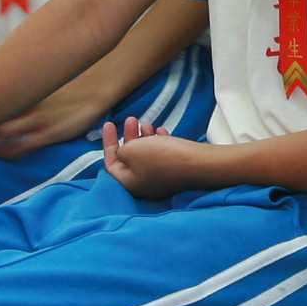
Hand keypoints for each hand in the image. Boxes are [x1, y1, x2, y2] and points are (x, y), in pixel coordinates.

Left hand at [0, 77, 121, 158]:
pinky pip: (24, 147)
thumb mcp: (42, 90)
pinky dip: (10, 154)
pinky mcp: (48, 134)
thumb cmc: (66, 95)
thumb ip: (25, 97)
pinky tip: (5, 158)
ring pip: (4, 134)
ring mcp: (37, 121)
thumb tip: (7, 102)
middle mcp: (26, 108)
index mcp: (24, 96)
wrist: (92, 94)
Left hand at [99, 118, 215, 199]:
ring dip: (144, 138)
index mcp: (129, 183)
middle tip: (131, 120)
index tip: (110, 124)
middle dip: (129, 136)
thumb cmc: (163, 158)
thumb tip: (124, 154)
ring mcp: (161, 180)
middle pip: (130, 159)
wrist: (197, 163)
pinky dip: (159, 142)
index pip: (111, 163)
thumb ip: (121, 151)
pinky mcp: (175, 172)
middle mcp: (144, 185)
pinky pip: (162, 156)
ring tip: (147, 125)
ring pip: (147, 156)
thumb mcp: (131, 151)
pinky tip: (161, 132)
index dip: (108, 142)